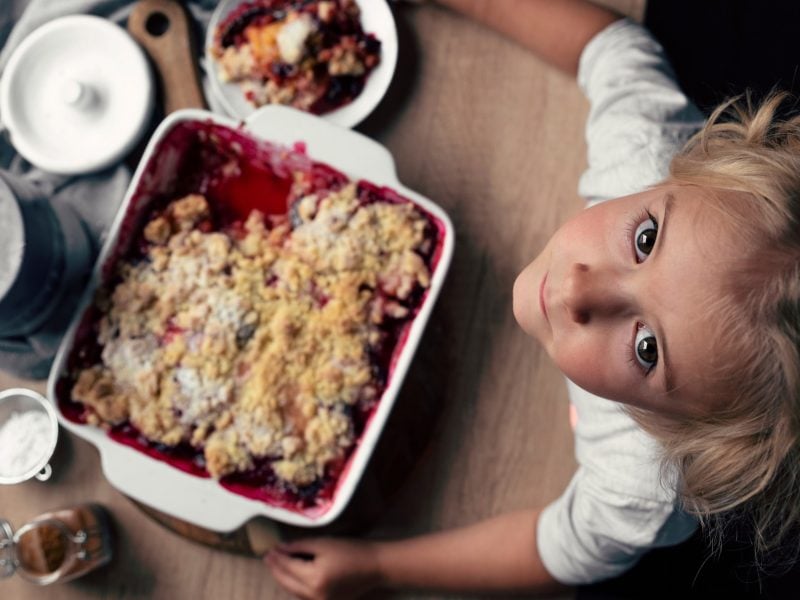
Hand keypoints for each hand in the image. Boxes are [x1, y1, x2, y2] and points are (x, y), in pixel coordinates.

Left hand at [264, 538, 381, 599]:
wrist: (375, 566)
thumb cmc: (351, 550)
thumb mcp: (324, 543)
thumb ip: (299, 546)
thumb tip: (280, 549)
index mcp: (314, 578)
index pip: (287, 568)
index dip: (276, 558)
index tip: (268, 549)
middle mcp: (314, 595)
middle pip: (287, 583)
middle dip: (276, 570)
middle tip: (267, 557)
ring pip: (293, 592)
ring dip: (283, 578)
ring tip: (276, 565)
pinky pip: (303, 595)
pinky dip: (295, 585)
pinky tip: (291, 576)